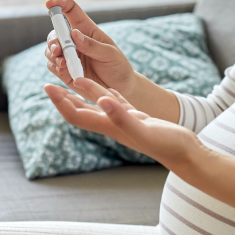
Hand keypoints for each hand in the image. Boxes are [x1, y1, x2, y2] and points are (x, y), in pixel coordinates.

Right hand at [44, 0, 137, 101]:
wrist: (120, 89)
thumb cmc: (117, 66)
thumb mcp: (109, 54)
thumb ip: (92, 45)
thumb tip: (74, 34)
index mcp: (87, 30)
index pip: (71, 10)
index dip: (60, 3)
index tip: (49, 4)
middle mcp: (74, 40)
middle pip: (56, 32)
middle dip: (53, 39)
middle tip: (58, 49)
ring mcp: (68, 55)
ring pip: (50, 49)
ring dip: (52, 54)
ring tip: (62, 63)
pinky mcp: (64, 70)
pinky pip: (52, 65)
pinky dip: (54, 65)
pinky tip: (63, 69)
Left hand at [44, 78, 204, 167]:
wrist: (187, 155)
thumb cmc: (167, 144)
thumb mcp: (143, 128)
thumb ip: (122, 116)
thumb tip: (101, 101)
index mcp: (111, 127)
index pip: (77, 114)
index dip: (61, 102)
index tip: (48, 87)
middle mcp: (114, 125)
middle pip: (82, 111)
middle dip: (65, 99)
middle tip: (50, 84)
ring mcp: (126, 122)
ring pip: (100, 105)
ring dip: (85, 93)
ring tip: (75, 79)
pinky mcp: (138, 119)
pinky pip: (118, 105)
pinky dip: (109, 95)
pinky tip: (108, 90)